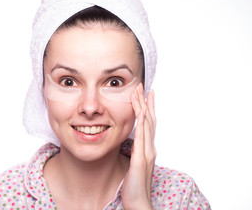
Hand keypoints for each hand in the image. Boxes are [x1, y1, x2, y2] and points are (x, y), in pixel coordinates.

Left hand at [121, 83, 155, 209]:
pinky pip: (142, 137)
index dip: (147, 108)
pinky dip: (143, 123)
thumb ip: (136, 153)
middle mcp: (150, 148)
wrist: (139, 202)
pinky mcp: (141, 159)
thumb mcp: (134, 164)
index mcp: (147, 149)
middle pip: (150, 119)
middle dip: (146, 102)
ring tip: (139, 92)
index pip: (148, 124)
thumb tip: (133, 145)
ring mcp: (147, 152)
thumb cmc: (135, 185)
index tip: (144, 94)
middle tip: (143, 86)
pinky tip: (142, 112)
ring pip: (147, 124)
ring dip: (143, 107)